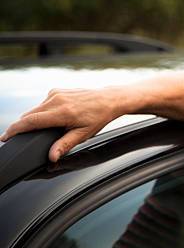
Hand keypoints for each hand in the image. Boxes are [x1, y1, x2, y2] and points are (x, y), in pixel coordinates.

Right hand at [0, 87, 121, 161]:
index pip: (30, 121)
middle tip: (18, 138)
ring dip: (34, 119)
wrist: (109, 99)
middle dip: (22, 127)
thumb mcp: (83, 134)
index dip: (15, 130)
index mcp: (62, 112)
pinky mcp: (57, 90)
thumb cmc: (98, 117)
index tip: (5, 137)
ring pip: (35, 109)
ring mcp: (56, 93)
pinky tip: (52, 118)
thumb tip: (51, 157)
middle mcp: (56, 100)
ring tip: (45, 128)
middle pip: (29, 115)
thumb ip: (65, 144)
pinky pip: (42, 104)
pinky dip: (42, 112)